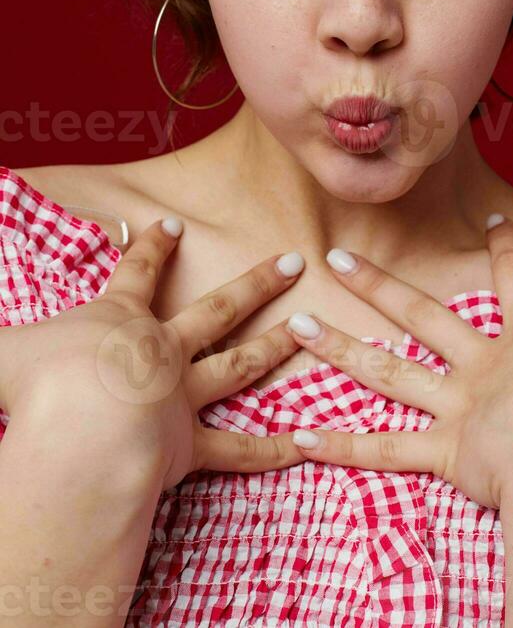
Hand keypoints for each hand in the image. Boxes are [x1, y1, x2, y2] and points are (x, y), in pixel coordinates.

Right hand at [0, 219, 310, 491]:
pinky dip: (272, 451)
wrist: (83, 430)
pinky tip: (306, 446)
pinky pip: (237, 451)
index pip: (136, 273)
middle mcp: (162, 350)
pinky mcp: (191, 448)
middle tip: (291, 261)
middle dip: (254, 283)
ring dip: (276, 347)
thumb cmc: (39, 383)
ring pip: (238, 366)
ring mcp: (183, 397)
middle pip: (216, 308)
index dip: (151, 247)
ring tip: (308, 330)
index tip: (171, 225)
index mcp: (119, 320)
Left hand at [285, 216, 512, 510]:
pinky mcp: (443, 453)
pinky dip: (341, 443)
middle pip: (421, 314)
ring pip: (384, 371)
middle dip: (378, 285)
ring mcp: (456, 406)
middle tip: (337, 258)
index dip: (506, 248)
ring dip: (336, 347)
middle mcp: (482, 365)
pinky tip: (297, 434)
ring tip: (291, 326)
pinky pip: (383, 449)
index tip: (488, 219)